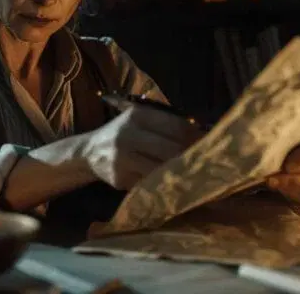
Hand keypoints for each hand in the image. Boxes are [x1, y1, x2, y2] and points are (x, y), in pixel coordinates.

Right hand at [82, 106, 199, 189]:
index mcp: (137, 115)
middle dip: (189, 158)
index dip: (196, 137)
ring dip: (179, 174)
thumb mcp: (140, 120)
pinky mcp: (120, 177)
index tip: (210, 145)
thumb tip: (204, 135)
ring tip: (193, 176)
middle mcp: (128, 134)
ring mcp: (122, 158)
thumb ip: (167, 125)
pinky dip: (163, 184)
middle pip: (171, 149)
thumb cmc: (123, 134)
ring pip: (162, 168)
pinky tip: (172, 184)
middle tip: (205, 164)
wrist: (90, 152)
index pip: (176, 126)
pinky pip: (149, 182)